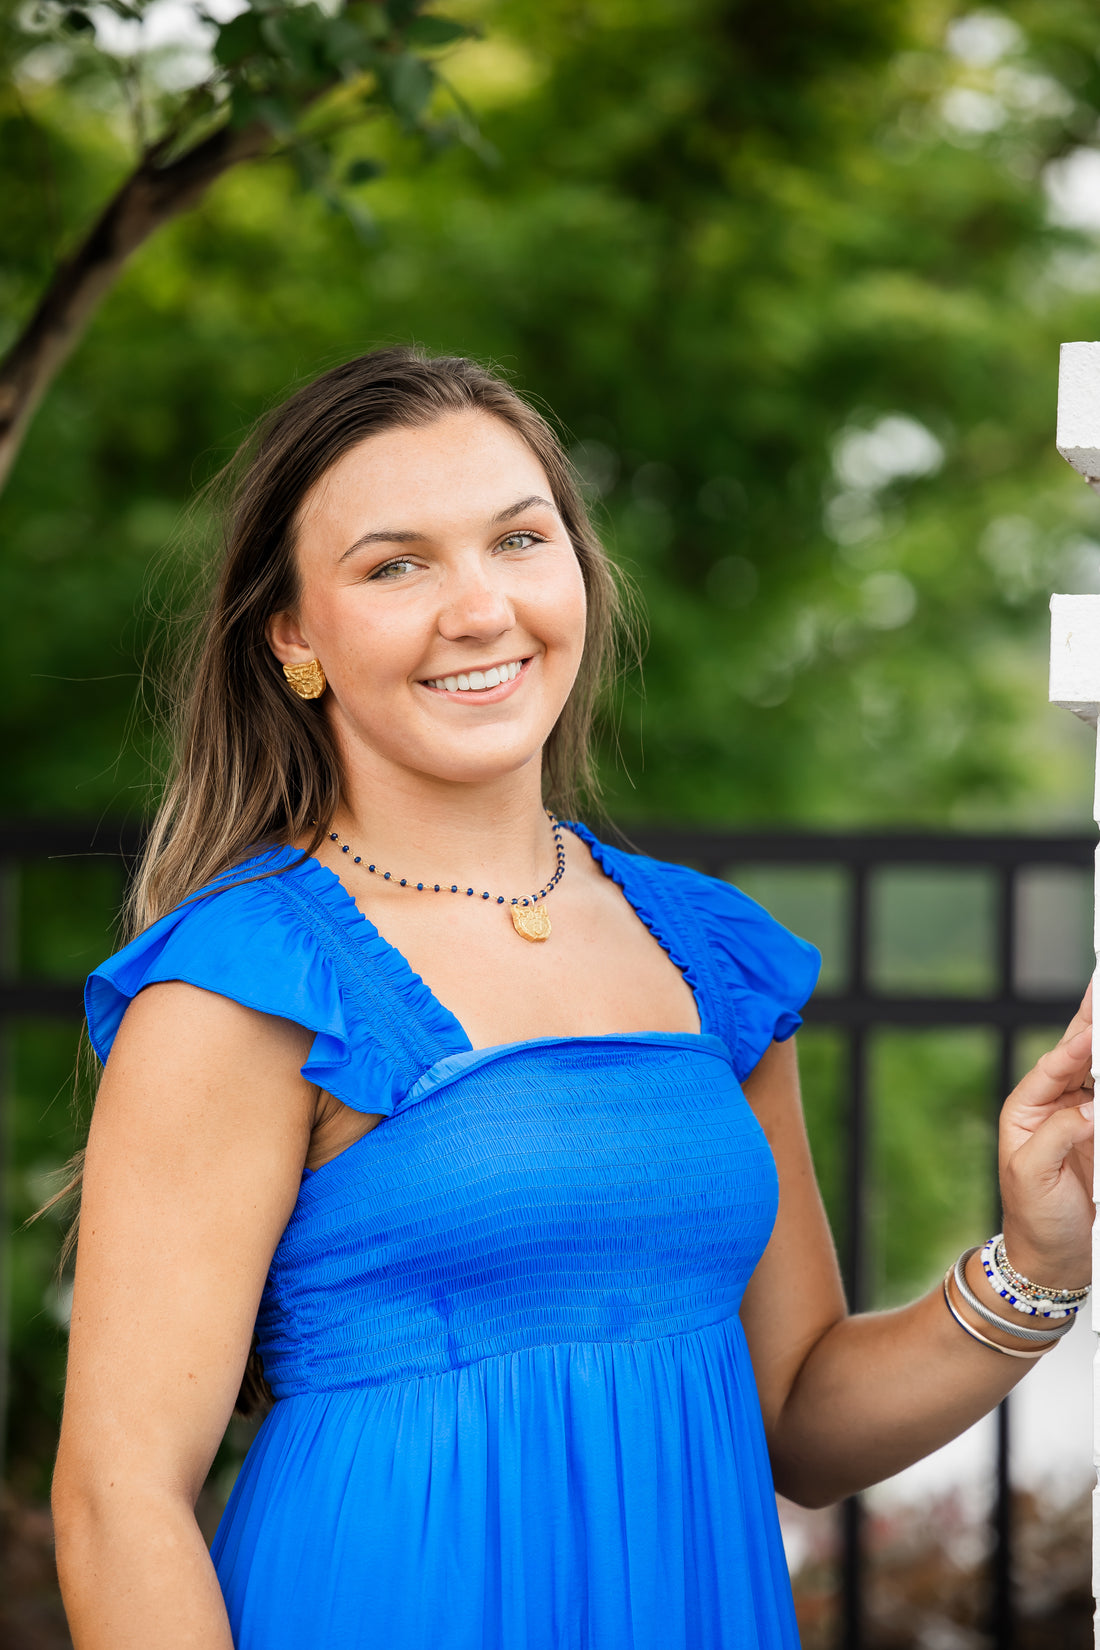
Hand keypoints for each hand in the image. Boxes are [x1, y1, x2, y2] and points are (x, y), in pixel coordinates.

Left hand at [998, 978, 1093, 1288]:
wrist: (1054, 1261)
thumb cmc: (1033, 1218)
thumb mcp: (1034, 1174)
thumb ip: (1060, 1134)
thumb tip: (1091, 1107)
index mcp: (1027, 1108)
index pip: (1054, 1065)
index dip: (1076, 1043)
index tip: (1094, 1026)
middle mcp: (1055, 1106)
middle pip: (1079, 1055)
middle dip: (1094, 1022)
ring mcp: (1083, 1119)